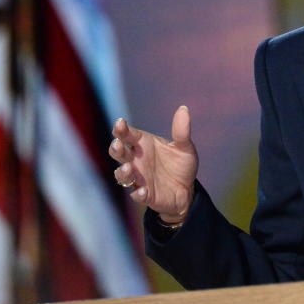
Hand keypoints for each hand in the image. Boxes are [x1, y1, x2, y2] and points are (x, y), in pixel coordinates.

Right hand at [108, 106, 197, 222]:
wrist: (187, 190)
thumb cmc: (181, 165)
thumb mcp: (185, 147)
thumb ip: (181, 131)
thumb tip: (183, 109)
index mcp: (143, 144)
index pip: (127, 134)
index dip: (121, 129)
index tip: (120, 123)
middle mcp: (136, 160)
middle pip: (119, 153)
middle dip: (116, 148)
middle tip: (118, 144)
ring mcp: (138, 178)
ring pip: (122, 175)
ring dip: (122, 172)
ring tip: (128, 168)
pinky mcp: (145, 195)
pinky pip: (137, 195)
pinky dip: (138, 193)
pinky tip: (143, 191)